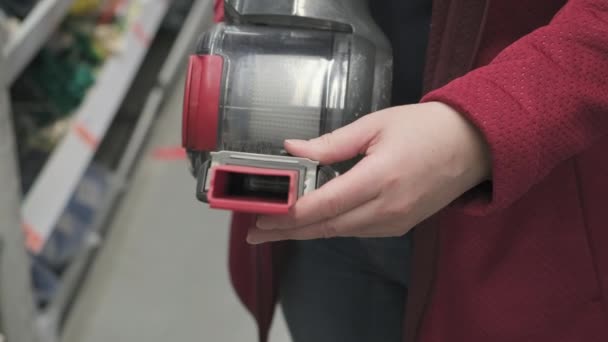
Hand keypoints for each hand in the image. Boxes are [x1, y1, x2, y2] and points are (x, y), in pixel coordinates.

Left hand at [247, 102, 490, 243]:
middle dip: (288, 231)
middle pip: (326, 227)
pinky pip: (357, 230)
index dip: (288, 215)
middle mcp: (386, 209)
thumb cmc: (425, 128)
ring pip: (340, 232)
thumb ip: (331, 143)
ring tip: (277, 227)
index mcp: (379, 179)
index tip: (261, 218)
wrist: (472, 146)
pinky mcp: (400, 226)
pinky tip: (313, 221)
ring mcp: (395, 222)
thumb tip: (293, 149)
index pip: (323, 205)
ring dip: (307, 231)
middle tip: (256, 234)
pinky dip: (331, 226)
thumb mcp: (375, 125)